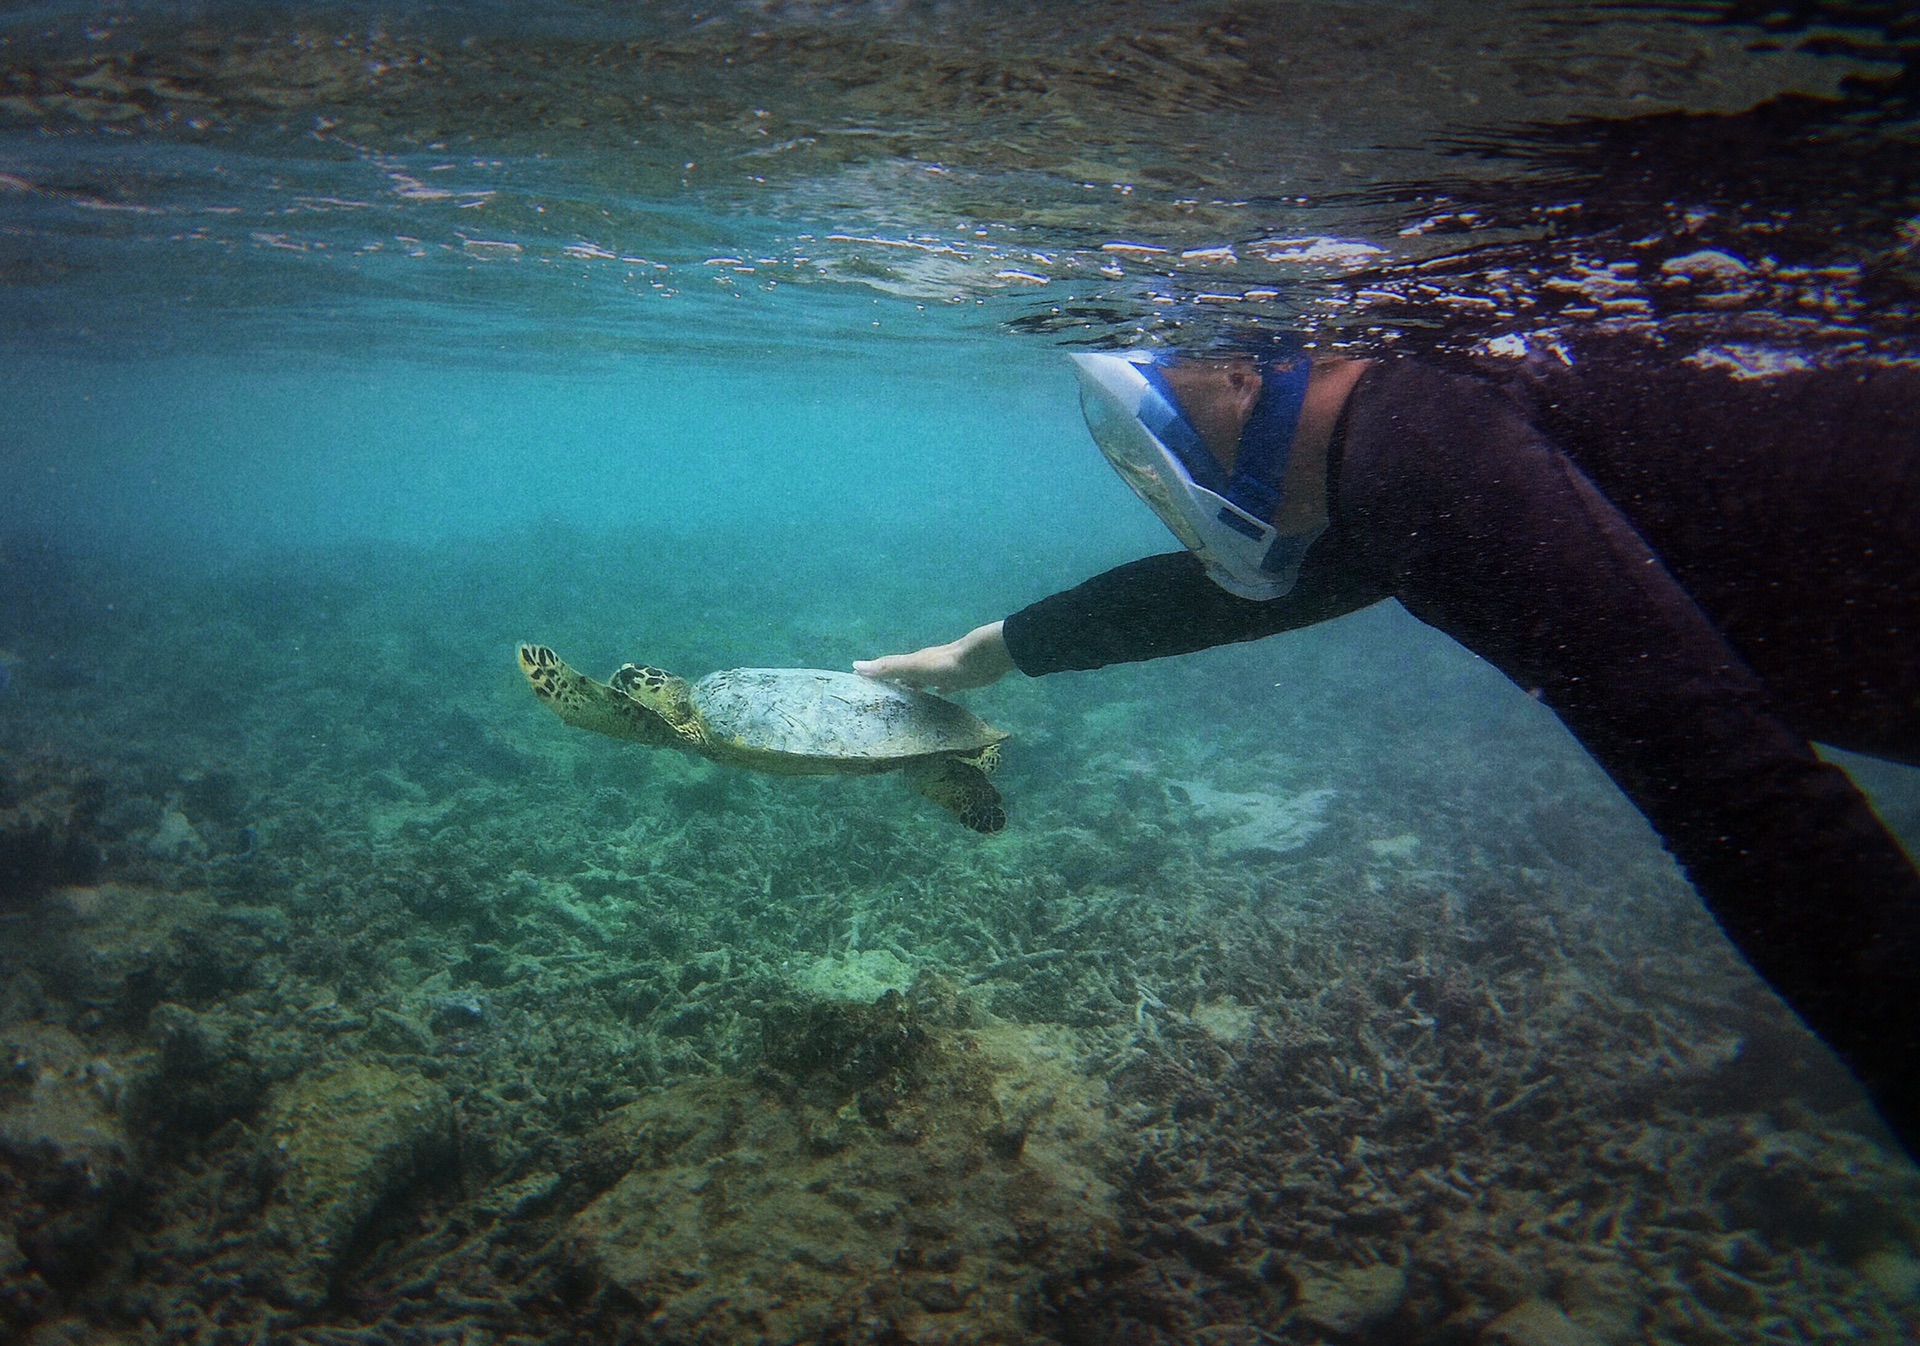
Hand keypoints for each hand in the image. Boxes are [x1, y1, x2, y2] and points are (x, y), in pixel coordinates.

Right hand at [854, 620, 1013, 691]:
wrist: (982, 658)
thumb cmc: (945, 664)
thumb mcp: (913, 666)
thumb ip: (888, 667)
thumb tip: (855, 665)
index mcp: (914, 662)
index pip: (889, 667)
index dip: (875, 673)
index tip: (860, 682)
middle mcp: (925, 665)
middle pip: (905, 674)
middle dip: (893, 683)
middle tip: (881, 698)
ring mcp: (942, 672)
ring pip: (923, 680)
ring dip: (913, 687)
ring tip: (903, 701)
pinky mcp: (958, 679)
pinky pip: (943, 686)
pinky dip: (937, 690)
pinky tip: (937, 695)